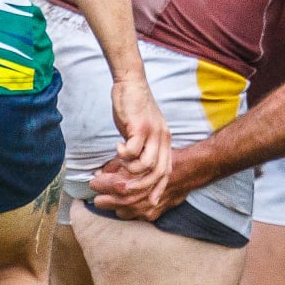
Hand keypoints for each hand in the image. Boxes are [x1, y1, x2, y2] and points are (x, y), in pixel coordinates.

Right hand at [92, 75, 169, 218]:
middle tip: (125, 188)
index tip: (152, 202)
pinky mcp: (140, 126)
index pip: (167, 170)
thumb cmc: (134, 108)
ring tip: (120, 162)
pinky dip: (123, 154)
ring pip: (146, 164)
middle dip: (142, 186)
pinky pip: (133, 150)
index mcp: (165, 140)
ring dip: (130, 169)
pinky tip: (117, 148)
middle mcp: (163, 138)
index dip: (160, 188)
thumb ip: (143, 146)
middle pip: (158, 172)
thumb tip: (134, 166)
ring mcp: (153, 132)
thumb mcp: (144, 130)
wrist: (131, 83)